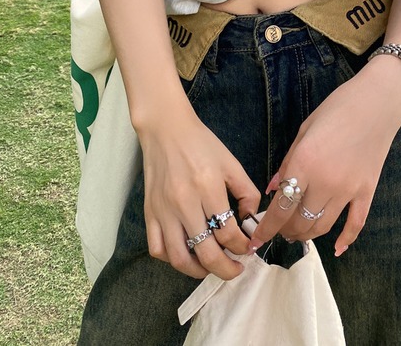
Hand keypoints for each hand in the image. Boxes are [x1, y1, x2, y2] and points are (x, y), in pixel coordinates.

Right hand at [137, 99, 260, 279]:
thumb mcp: (231, 163)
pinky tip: (186, 254)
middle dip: (226, 269)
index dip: (242, 246)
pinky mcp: (149, 213)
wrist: (166, 129)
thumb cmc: (202, 144)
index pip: (228, 232)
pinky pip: (157, 248)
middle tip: (236, 270)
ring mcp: (163, 210)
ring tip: (212, 268)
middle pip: (206, 252)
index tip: (249, 248)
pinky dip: (172, 259)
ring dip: (199, 271)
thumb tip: (251, 221)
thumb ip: (246, 192)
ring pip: (179, 258)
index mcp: (208, 186)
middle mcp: (184, 202)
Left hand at [248, 55, 400, 255]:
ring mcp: (348, 189)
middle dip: (284, 231)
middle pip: (299, 221)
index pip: (280, 207)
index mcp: (304, 163)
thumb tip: (272, 189)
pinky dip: (346, 240)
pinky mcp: (367, 191)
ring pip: (322, 226)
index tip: (255, 240)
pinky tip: (337, 249)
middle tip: (277, 231)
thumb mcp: (304, 130)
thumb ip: (287, 162)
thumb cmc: (337, 108)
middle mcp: (325, 181)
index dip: (266, 228)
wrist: (378, 101)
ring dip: (307, 235)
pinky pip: (356, 224)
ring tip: (297, 234)